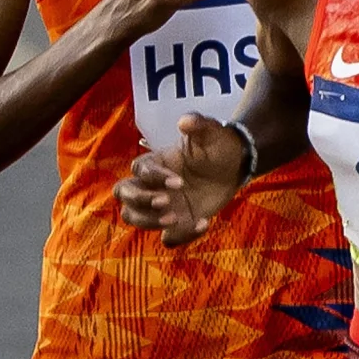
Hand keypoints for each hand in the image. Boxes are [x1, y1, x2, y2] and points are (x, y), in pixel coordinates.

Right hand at [115, 111, 248, 247]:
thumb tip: (186, 121)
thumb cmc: (215, 145)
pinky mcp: (177, 222)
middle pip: (124, 196)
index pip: (139, 172)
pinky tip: (204, 223)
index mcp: (153, 163)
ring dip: (150, 222)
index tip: (180, 182)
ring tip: (176, 219)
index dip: (155, 178)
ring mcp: (161, 206)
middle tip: (167, 203)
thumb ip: (198, 124)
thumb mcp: (210, 131)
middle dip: (141, 201)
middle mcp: (150, 185)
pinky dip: (181, 236)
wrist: (233, 164)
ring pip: (135, 218)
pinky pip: (168, 237)